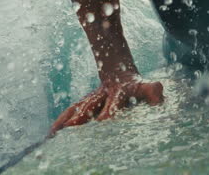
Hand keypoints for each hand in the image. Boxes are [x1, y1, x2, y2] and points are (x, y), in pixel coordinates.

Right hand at [49, 72, 163, 135]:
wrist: (119, 72)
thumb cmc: (135, 86)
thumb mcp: (147, 86)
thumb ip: (152, 90)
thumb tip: (158, 90)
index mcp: (119, 92)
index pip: (116, 101)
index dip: (110, 109)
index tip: (104, 119)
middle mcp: (102, 94)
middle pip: (90, 104)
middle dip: (81, 115)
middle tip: (71, 127)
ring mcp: (91, 98)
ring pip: (77, 108)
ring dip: (67, 120)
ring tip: (54, 134)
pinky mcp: (84, 104)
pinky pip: (70, 112)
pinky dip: (60, 122)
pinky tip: (51, 135)